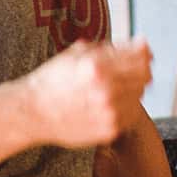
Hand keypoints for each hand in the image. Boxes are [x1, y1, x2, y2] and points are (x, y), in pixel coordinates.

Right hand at [21, 37, 152, 149]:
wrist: (32, 113)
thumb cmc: (52, 81)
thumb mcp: (76, 53)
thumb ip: (109, 48)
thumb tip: (138, 45)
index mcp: (97, 67)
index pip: (140, 56)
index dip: (144, 50)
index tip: (142, 47)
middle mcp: (106, 91)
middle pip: (144, 76)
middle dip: (139, 68)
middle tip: (127, 67)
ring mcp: (109, 113)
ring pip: (138, 96)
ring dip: (131, 87)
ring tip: (112, 86)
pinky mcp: (109, 131)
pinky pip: (130, 114)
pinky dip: (124, 106)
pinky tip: (108, 102)